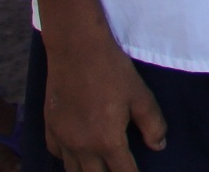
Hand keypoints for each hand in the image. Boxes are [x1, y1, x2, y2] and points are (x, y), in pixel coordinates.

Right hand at [41, 25, 166, 171]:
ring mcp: (62, 138)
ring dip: (87, 171)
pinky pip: (57, 154)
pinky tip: (76, 152)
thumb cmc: (112, 70)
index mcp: (106, 141)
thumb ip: (153, 124)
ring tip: (99, 167)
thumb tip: (159, 146)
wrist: (76, 49)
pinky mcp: (50, 127)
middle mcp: (81, 146)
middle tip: (118, 168)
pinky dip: (67, 158)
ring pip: (72, 170)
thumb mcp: (140, 95)